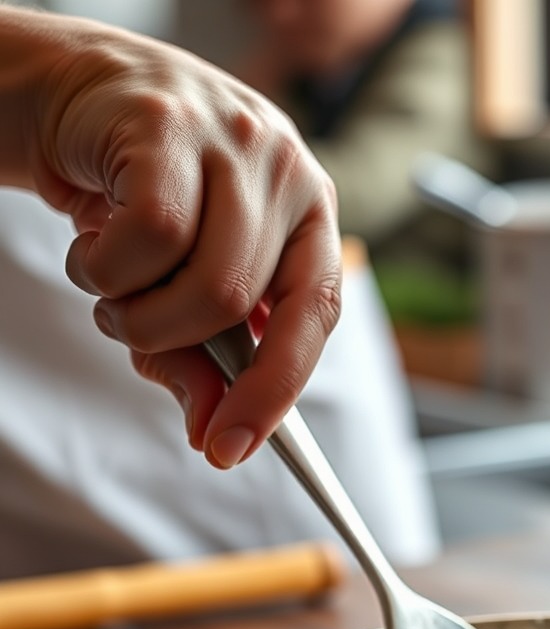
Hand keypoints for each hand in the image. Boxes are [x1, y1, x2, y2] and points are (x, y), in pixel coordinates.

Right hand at [4, 11, 341, 466]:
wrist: (70, 98)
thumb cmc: (136, 202)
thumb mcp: (177, 291)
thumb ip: (201, 362)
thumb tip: (211, 430)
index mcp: (309, 215)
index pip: (317, 315)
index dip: (276, 389)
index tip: (233, 446)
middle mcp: (287, 173)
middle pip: (247, 305)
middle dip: (175, 344)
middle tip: (132, 332)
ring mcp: (236, 142)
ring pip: (205, 280)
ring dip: (136, 313)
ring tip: (110, 286)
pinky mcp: (171, 124)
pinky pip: (150, 238)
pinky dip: (104, 269)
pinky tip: (92, 246)